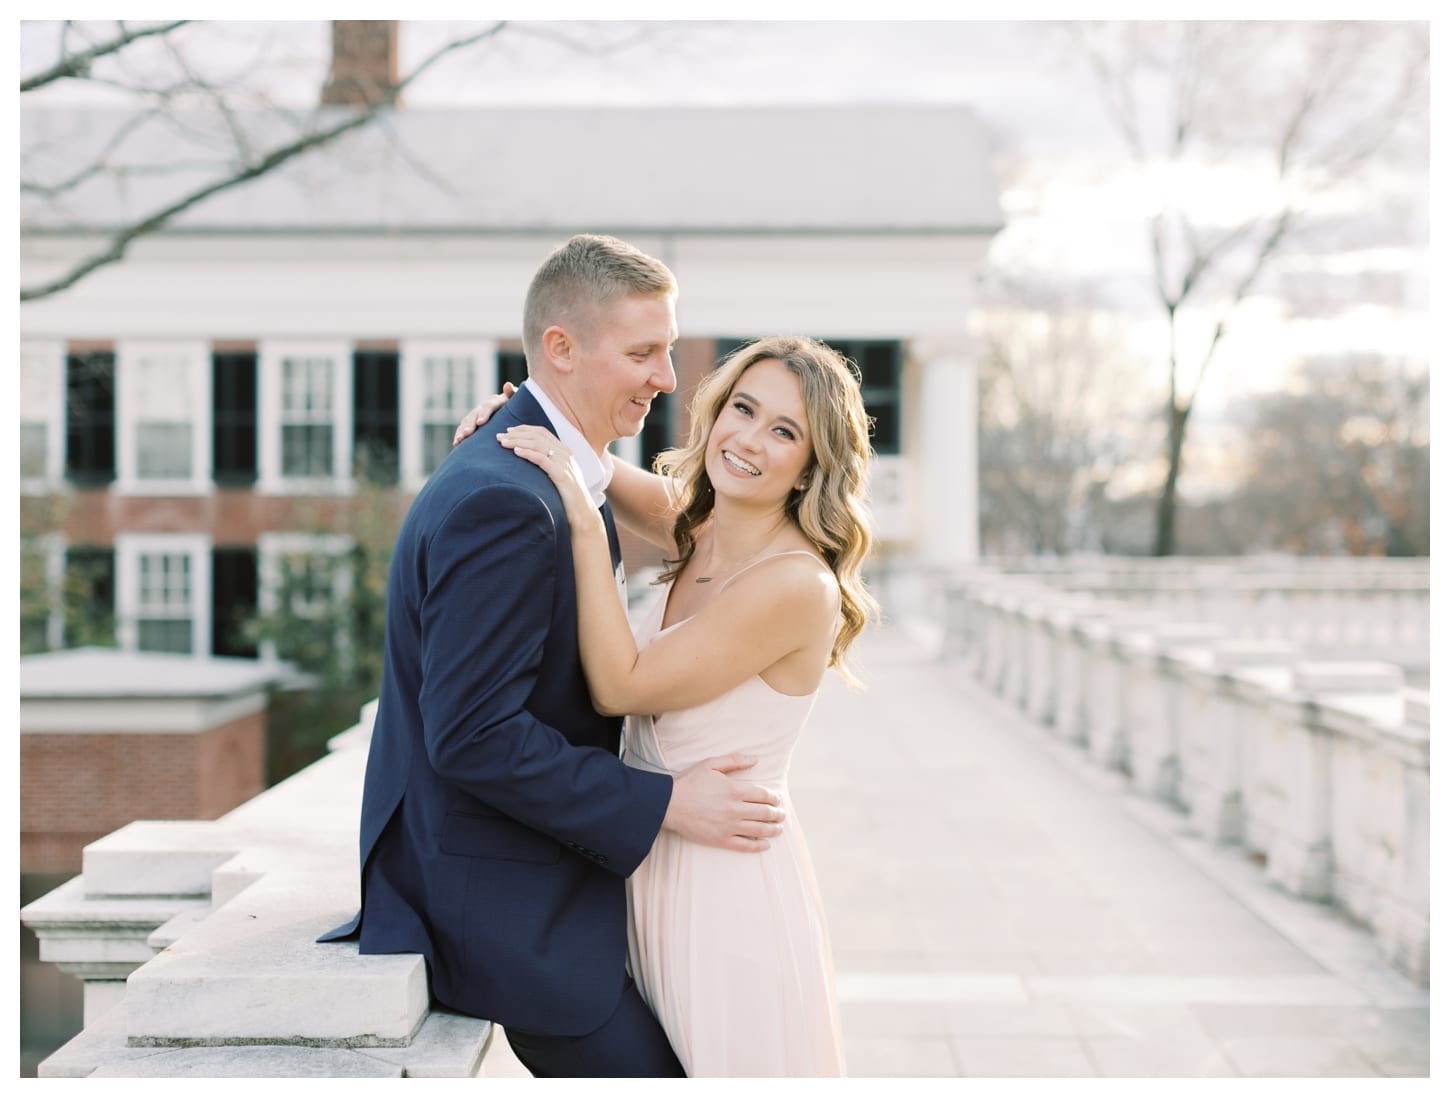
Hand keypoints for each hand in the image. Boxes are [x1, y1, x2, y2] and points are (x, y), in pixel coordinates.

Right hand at [453, 382, 516, 445]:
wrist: (512, 411)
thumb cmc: (517, 407)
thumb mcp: (517, 400)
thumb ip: (513, 394)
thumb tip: (508, 385)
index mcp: (495, 401)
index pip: (488, 406)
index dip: (484, 414)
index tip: (480, 422)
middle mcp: (483, 407)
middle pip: (474, 415)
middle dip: (469, 425)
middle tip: (467, 433)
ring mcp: (476, 415)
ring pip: (467, 422)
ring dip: (462, 431)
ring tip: (459, 440)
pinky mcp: (473, 423)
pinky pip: (464, 428)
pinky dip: (459, 435)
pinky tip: (456, 444)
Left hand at [497, 425, 598, 527]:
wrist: (583, 512)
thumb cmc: (568, 497)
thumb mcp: (559, 475)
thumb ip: (549, 465)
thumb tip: (530, 460)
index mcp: (565, 451)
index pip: (542, 432)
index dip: (524, 429)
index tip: (508, 430)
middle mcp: (565, 454)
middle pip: (538, 435)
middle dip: (516, 434)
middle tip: (499, 436)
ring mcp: (564, 463)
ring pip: (538, 444)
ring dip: (518, 441)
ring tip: (503, 443)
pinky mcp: (561, 474)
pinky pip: (542, 459)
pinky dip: (528, 453)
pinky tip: (516, 452)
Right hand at [662, 753, 783, 852]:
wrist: (669, 804)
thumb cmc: (689, 782)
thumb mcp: (711, 764)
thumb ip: (735, 760)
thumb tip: (756, 759)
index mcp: (734, 789)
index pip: (764, 795)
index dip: (774, 798)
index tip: (777, 799)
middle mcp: (735, 809)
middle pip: (765, 813)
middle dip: (777, 814)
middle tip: (781, 815)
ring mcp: (729, 826)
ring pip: (759, 830)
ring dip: (773, 829)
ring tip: (778, 829)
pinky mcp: (721, 840)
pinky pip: (745, 846)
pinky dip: (758, 846)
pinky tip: (765, 845)